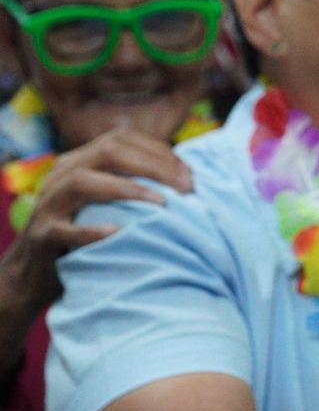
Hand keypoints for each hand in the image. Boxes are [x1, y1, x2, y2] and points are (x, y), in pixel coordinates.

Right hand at [0, 128, 189, 317]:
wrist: (36, 272)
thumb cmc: (87, 231)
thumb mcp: (109, 201)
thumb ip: (134, 182)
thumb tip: (187, 176)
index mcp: (80, 161)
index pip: (122, 138)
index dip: (160, 151)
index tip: (189, 174)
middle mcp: (62, 174)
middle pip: (108, 151)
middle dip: (153, 165)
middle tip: (186, 188)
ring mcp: (48, 204)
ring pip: (82, 181)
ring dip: (127, 189)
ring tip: (162, 203)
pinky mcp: (41, 235)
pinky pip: (63, 229)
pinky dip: (91, 230)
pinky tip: (118, 232)